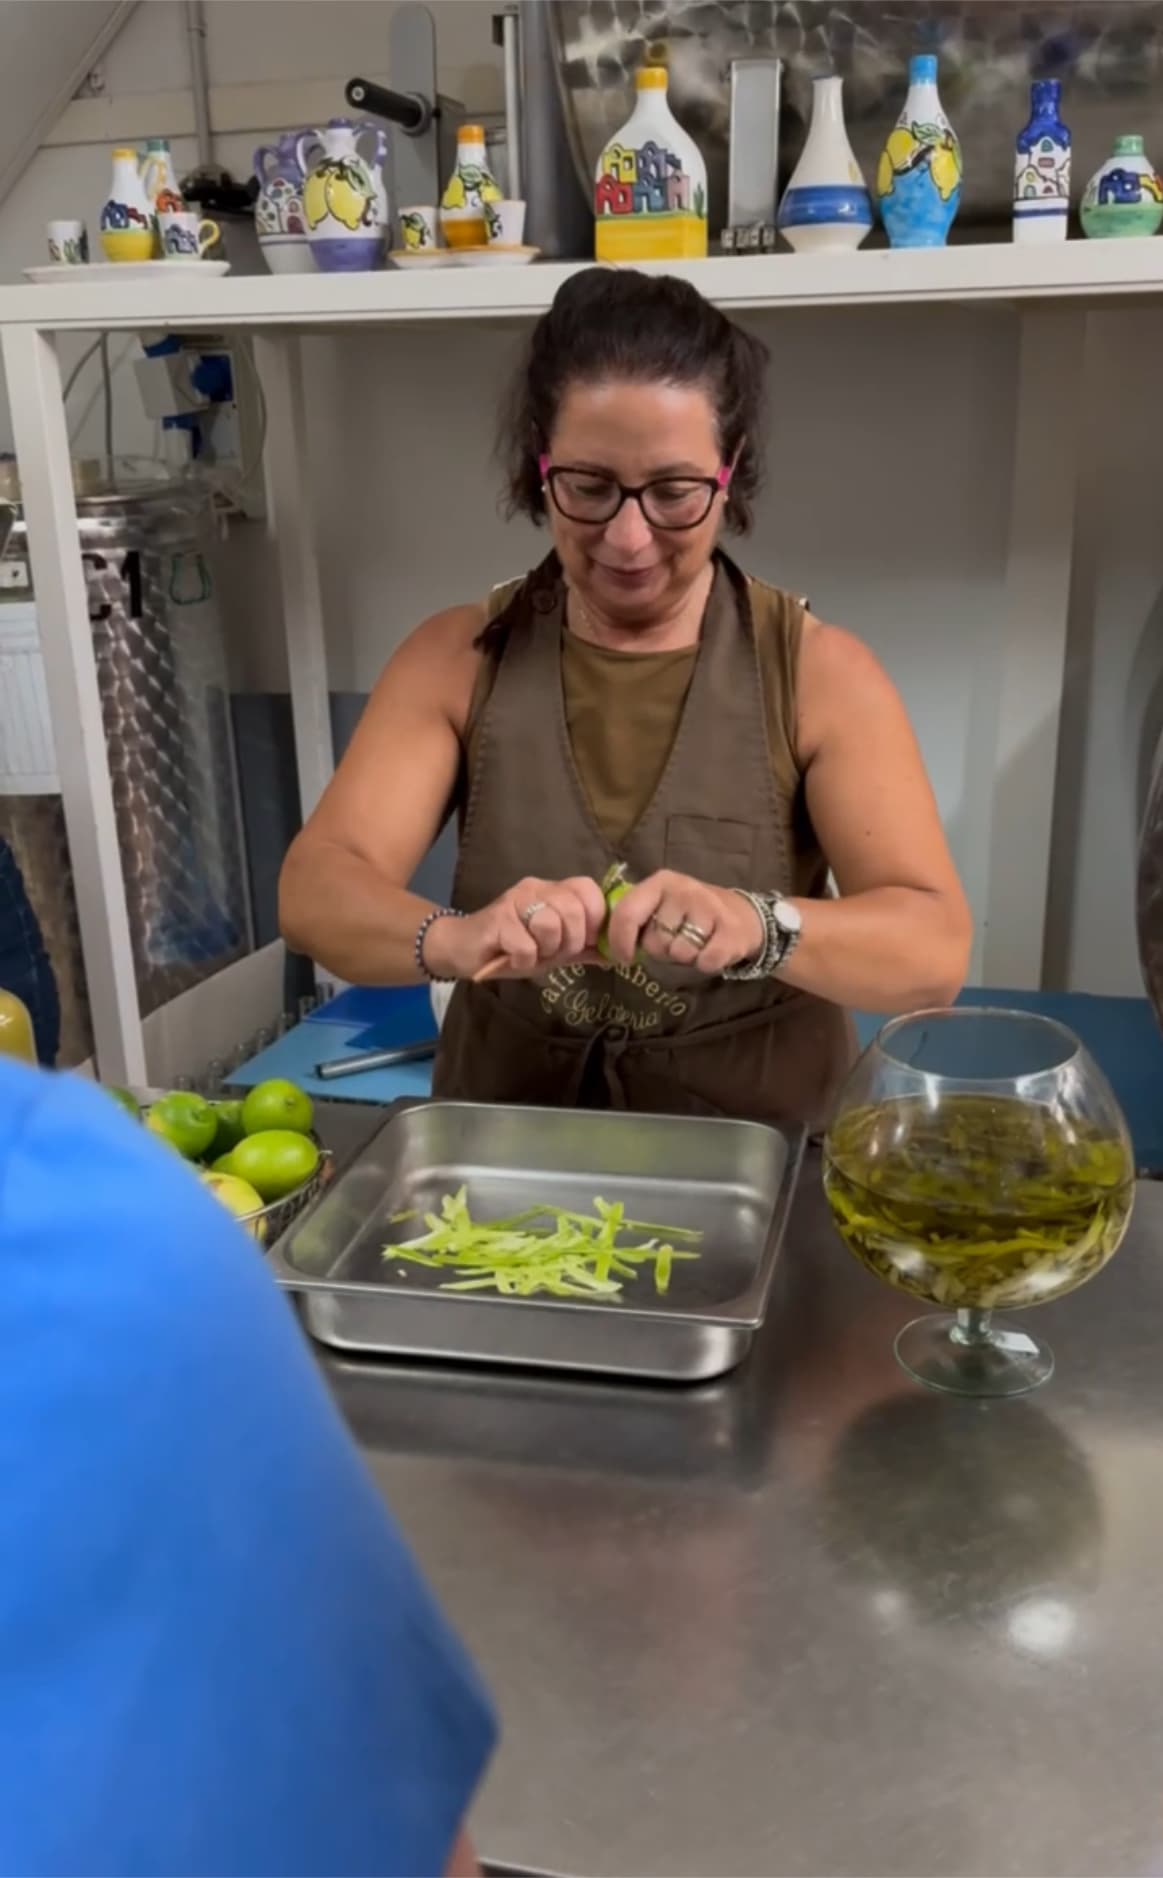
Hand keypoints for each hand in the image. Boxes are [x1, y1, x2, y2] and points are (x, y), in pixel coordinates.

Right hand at [424, 876, 607, 981]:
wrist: (464, 950)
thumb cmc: (511, 947)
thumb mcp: (553, 949)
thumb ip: (583, 948)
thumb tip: (616, 952)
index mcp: (553, 890)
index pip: (588, 889)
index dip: (595, 918)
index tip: (585, 940)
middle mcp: (535, 887)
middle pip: (574, 910)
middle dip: (569, 941)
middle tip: (551, 951)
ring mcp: (514, 900)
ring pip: (550, 925)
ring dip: (544, 950)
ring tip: (530, 952)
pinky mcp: (497, 920)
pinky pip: (526, 946)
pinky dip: (523, 960)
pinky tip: (511, 956)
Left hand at [604, 870, 763, 975]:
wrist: (740, 915)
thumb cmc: (689, 914)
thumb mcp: (660, 906)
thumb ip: (634, 918)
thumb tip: (604, 947)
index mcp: (659, 883)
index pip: (627, 913)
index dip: (620, 941)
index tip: (623, 957)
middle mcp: (683, 890)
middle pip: (655, 941)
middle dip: (662, 949)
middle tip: (677, 938)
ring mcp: (708, 907)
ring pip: (679, 953)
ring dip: (685, 956)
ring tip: (696, 942)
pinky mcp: (730, 929)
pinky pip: (704, 962)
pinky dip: (706, 963)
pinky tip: (712, 949)